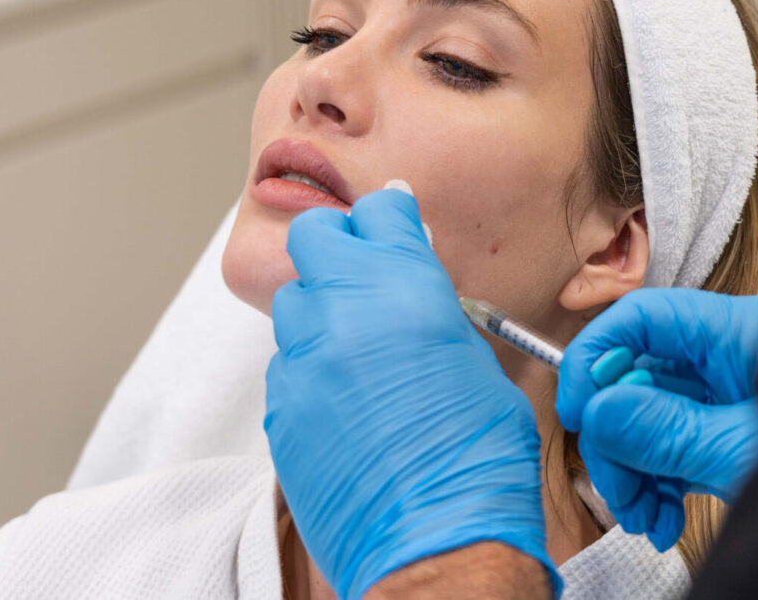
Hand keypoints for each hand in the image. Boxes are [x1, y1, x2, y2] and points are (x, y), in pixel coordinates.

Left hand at [266, 187, 558, 599]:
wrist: (436, 544)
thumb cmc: (477, 460)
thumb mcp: (476, 363)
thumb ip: (433, 313)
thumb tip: (415, 295)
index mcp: (406, 288)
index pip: (378, 212)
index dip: (388, 218)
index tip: (392, 225)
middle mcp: (343, 312)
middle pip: (314, 238)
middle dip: (338, 247)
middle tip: (363, 274)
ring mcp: (303, 361)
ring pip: (293, 305)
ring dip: (320, 314)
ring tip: (356, 352)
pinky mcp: (280, 409)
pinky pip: (287, 367)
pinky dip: (310, 372)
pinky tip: (343, 404)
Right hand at [555, 289, 757, 549]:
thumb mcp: (745, 449)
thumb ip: (669, 431)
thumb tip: (600, 411)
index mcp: (735, 334)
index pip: (642, 319)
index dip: (596, 358)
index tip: (575, 411)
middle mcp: (728, 356)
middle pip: (640, 375)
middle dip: (617, 437)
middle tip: (619, 490)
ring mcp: (730, 395)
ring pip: (652, 416)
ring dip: (635, 469)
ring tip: (645, 517)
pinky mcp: (732, 429)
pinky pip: (677, 444)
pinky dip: (661, 481)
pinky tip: (663, 518)